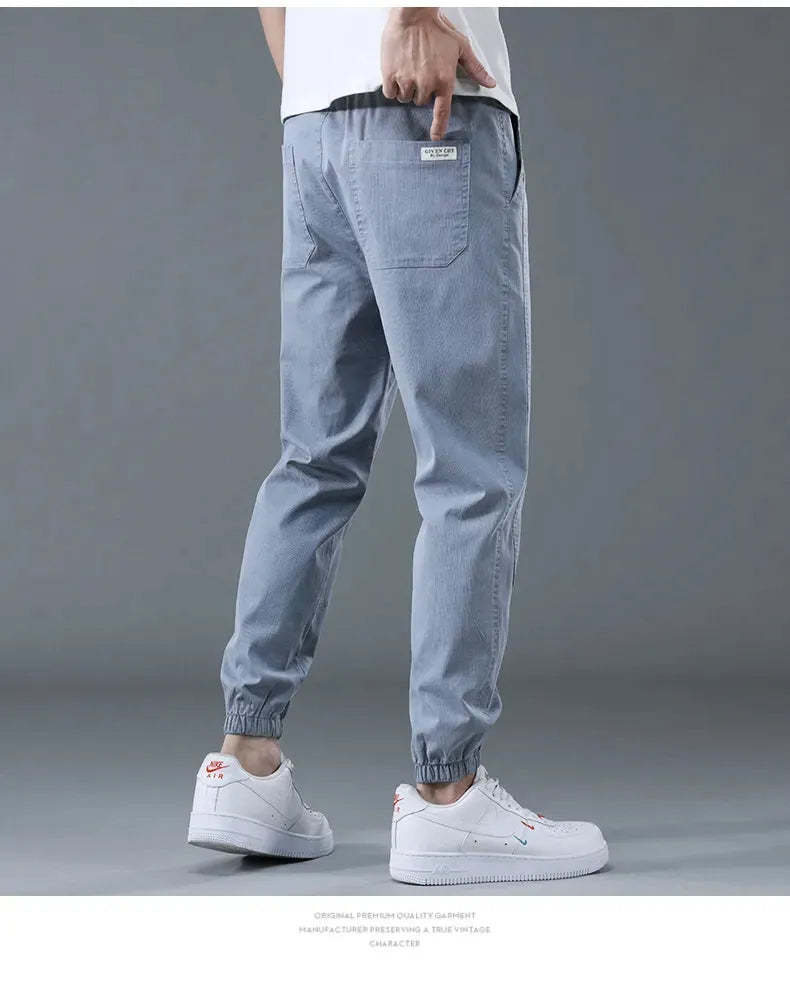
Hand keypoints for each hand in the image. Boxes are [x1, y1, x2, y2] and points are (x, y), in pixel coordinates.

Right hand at [381, 8, 495, 140]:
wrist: (413, 13)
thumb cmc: (437, 28)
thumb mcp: (461, 46)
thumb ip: (475, 68)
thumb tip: (490, 83)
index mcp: (444, 80)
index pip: (442, 111)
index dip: (439, 127)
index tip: (436, 137)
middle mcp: (426, 83)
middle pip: (421, 101)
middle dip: (421, 91)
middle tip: (421, 72)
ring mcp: (407, 80)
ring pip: (405, 98)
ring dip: (406, 89)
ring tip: (409, 69)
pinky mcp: (390, 74)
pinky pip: (390, 93)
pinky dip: (392, 87)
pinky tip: (396, 73)